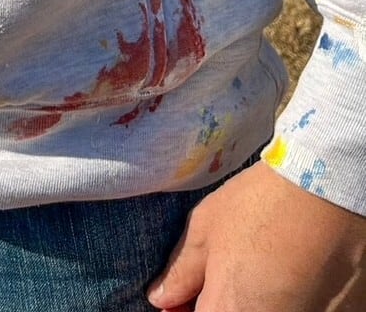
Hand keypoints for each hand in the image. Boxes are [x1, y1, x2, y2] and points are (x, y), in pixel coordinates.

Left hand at [146, 160, 365, 310]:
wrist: (329, 189)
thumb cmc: (262, 204)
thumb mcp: (207, 228)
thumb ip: (182, 271)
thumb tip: (161, 296)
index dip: (189, 307)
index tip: (190, 293)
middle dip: (228, 300)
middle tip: (234, 270)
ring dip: (262, 298)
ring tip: (266, 264)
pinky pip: (305, 307)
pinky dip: (295, 296)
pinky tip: (294, 266)